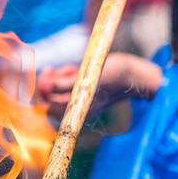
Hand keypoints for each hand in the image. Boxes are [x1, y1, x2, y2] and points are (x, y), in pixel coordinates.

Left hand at [37, 53, 162, 118]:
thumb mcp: (86, 77)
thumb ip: (62, 83)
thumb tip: (43, 86)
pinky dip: (67, 77)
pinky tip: (73, 69)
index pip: (47, 105)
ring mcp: (81, 102)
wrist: (134, 75)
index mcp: (77, 111)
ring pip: (58, 91)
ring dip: (59, 78)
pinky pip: (68, 88)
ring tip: (69, 68)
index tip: (47, 72)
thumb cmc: (114, 75)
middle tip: (53, 68)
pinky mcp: (85, 94)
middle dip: (50, 82)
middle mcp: (78, 109)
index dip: (43, 89)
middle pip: (51, 99)